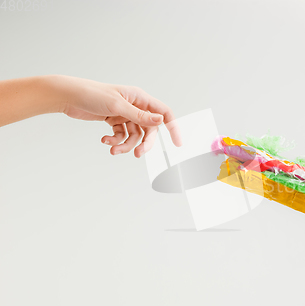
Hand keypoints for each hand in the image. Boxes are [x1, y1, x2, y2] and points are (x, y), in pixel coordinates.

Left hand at [50, 75, 181, 156]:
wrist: (68, 96)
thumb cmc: (91, 94)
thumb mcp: (117, 106)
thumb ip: (139, 116)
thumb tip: (160, 121)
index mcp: (140, 98)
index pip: (163, 113)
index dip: (173, 127)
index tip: (177, 143)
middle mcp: (135, 106)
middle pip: (149, 129)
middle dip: (144, 143)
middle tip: (138, 154)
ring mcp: (124, 114)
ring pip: (134, 135)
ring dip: (125, 145)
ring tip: (113, 149)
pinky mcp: (114, 121)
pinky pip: (122, 136)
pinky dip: (115, 141)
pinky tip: (104, 140)